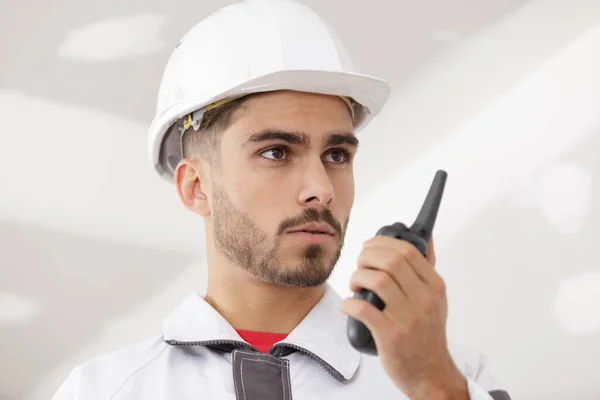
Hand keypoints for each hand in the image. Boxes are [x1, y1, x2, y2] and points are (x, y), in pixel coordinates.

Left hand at [341, 237, 467, 399]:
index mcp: (434, 286)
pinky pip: (363, 309)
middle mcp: (424, 299)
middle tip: (359, 265)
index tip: (369, 248)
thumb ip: (427, 268)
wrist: (430, 372)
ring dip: (358, 277)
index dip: (381, 243)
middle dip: (366, 256)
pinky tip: (349, 305)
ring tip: (355, 285)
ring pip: (377, 280)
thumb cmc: (428, 333)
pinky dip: (349, 303)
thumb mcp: (436, 298)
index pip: (407, 250)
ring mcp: (408, 317)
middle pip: (391, 260)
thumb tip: (427, 237)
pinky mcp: (391, 335)